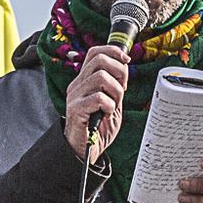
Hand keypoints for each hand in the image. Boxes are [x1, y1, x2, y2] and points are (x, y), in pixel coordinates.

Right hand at [62, 44, 130, 158]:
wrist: (86, 151)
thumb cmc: (98, 128)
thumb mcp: (112, 102)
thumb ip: (116, 86)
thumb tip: (125, 65)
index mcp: (85, 80)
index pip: (95, 52)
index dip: (113, 52)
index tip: (126, 61)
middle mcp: (78, 84)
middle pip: (99, 60)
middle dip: (119, 72)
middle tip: (122, 90)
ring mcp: (75, 96)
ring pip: (101, 77)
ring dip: (115, 91)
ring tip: (114, 105)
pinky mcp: (76, 109)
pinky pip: (99, 98)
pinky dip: (109, 105)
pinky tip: (107, 114)